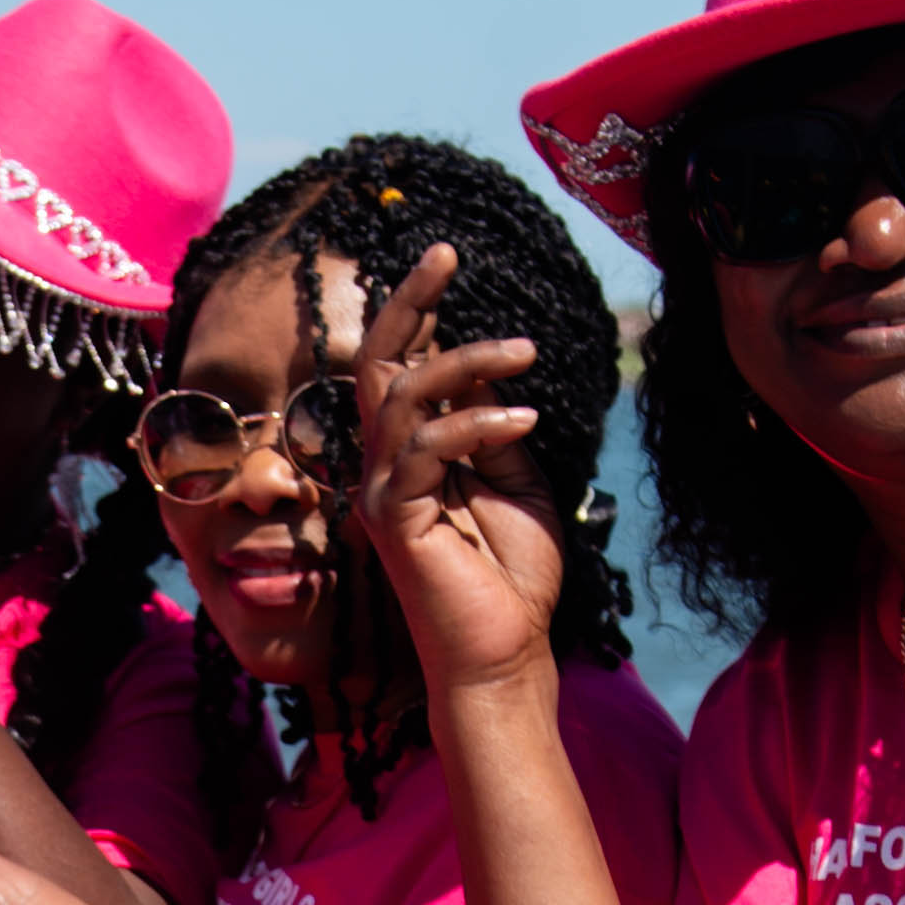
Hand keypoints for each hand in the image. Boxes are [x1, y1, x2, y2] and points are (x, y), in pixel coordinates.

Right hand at [346, 241, 571, 701]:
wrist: (506, 653)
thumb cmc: (513, 578)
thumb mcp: (516, 482)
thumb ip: (492, 429)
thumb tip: (483, 371)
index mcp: (411, 457)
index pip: (402, 370)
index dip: (418, 313)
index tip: (446, 259)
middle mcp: (385, 468)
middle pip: (379, 366)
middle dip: (409, 302)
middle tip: (446, 251)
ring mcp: (383, 491)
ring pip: (402, 394)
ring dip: (466, 360)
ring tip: (525, 352)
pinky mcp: (395, 518)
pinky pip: (425, 446)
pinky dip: (476, 422)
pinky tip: (525, 420)